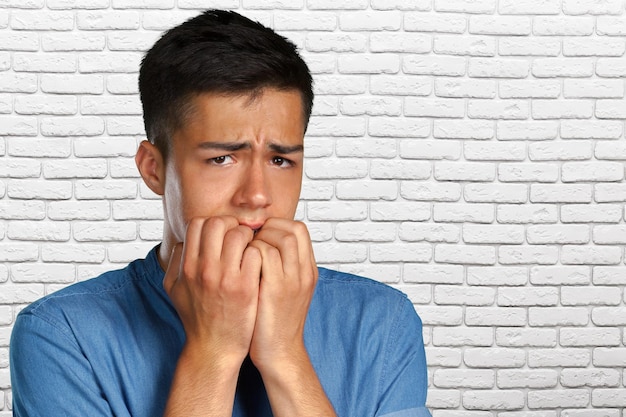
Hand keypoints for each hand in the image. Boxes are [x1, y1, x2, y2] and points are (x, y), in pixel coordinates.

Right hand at [163, 216, 261, 369]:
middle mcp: (205, 270)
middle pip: (218, 223)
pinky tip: (259, 261)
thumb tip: (183, 240)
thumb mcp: (174, 289)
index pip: (198, 224)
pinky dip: (259, 252)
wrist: (214, 349)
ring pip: (239, 234)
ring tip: (250, 248)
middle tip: (239, 238)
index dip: (212, 223)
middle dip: (231, 225)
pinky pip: (255, 253)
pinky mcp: (246, 288)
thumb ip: (175, 261)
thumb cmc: (196, 317)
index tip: (222, 234)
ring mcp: (226, 278)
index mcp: (187, 267)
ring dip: (248, 237)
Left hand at [246, 218, 317, 373]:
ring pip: (281, 238)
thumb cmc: (274, 321)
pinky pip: (265, 255)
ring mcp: (293, 280)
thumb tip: (261, 242)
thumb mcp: (286, 290)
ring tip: (244, 252)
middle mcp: (304, 272)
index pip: (299, 229)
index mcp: (308, 271)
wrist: (278, 353)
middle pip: (292, 230)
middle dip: (267, 229)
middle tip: (249, 240)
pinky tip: (239, 263)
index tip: (258, 235)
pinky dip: (250, 252)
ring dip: (259, 239)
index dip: (277, 226)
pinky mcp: (276, 290)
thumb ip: (280, 266)